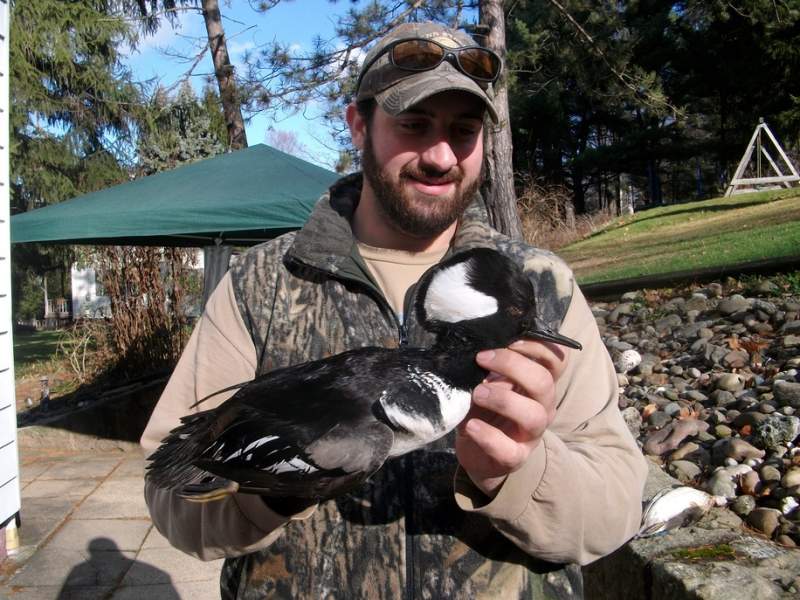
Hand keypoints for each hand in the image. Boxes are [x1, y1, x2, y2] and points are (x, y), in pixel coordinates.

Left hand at [456, 340, 568, 497]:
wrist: (477, 452)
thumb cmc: (485, 409)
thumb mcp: (489, 383)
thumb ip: (491, 367)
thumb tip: (481, 347)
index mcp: (538, 385)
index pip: (557, 361)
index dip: (538, 346)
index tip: (508, 340)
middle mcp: (542, 407)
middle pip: (543, 382)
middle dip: (512, 366)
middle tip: (482, 360)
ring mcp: (530, 434)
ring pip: (533, 415)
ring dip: (503, 399)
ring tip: (477, 393)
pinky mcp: (514, 457)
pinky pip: (508, 449)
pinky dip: (488, 436)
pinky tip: (471, 426)